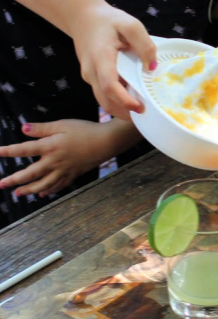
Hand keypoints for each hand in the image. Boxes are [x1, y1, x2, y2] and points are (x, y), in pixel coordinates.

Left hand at [0, 118, 140, 196]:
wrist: (106, 142)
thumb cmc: (84, 130)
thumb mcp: (62, 124)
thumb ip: (42, 128)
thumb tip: (23, 129)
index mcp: (50, 146)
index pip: (24, 150)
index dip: (8, 151)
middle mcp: (54, 162)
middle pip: (30, 174)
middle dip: (14, 180)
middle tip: (2, 185)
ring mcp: (64, 171)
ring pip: (43, 184)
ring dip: (29, 190)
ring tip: (18, 194)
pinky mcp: (73, 175)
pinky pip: (58, 186)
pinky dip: (49, 191)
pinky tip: (42, 193)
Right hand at [69, 3, 157, 120]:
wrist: (82, 17)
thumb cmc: (108, 20)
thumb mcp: (130, 24)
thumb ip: (144, 44)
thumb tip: (152, 67)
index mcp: (101, 58)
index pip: (109, 85)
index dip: (124, 100)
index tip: (140, 108)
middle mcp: (91, 71)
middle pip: (106, 101)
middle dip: (125, 113)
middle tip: (146, 114)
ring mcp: (90, 77)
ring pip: (103, 101)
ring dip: (121, 110)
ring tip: (141, 110)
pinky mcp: (92, 79)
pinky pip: (103, 95)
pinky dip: (117, 101)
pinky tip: (133, 98)